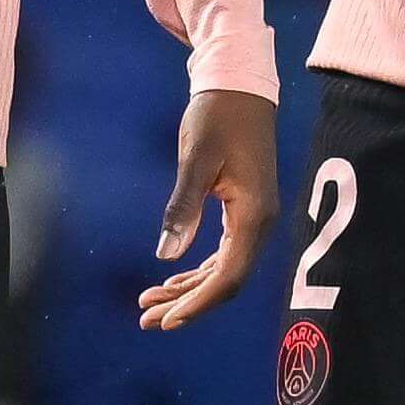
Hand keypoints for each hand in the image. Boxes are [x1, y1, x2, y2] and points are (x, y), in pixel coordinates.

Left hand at [138, 84, 276, 329]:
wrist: (239, 84)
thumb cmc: (217, 115)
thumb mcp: (196, 159)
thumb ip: (183, 207)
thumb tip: (166, 256)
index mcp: (253, 215)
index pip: (228, 277)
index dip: (198, 304)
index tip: (165, 320)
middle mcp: (260, 222)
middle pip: (226, 281)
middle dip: (186, 304)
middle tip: (144, 319)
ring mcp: (254, 217)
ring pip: (224, 269)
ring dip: (189, 290)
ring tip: (149, 304)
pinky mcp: (244, 209)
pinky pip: (224, 253)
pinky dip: (198, 270)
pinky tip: (172, 278)